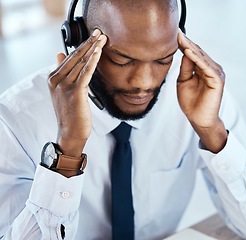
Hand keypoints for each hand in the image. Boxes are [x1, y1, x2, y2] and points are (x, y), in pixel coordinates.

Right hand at [48, 29, 106, 156]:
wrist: (70, 133)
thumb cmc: (71, 113)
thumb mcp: (63, 91)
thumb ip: (63, 72)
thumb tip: (60, 54)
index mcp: (53, 78)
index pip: (70, 57)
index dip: (83, 45)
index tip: (94, 36)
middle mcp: (56, 79)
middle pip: (75, 56)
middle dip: (88, 42)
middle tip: (100, 32)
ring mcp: (64, 85)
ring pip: (81, 62)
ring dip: (93, 48)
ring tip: (102, 38)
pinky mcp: (75, 92)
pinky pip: (85, 72)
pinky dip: (92, 61)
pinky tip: (98, 51)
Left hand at [177, 30, 227, 152]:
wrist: (198, 119)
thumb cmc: (191, 102)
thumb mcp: (184, 81)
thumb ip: (185, 68)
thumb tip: (184, 52)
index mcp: (203, 68)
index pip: (193, 53)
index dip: (184, 44)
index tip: (173, 34)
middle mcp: (211, 68)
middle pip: (198, 52)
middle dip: (186, 42)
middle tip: (176, 31)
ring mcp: (216, 74)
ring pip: (202, 58)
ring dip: (191, 47)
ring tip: (180, 38)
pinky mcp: (218, 81)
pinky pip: (206, 67)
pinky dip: (197, 59)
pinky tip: (188, 52)